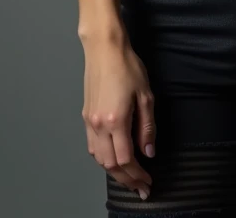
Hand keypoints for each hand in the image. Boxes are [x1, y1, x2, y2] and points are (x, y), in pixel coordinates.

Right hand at [81, 37, 155, 200]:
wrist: (104, 49)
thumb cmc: (127, 66)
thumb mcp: (145, 95)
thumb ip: (147, 127)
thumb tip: (149, 152)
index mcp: (116, 121)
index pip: (126, 159)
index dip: (137, 175)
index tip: (147, 182)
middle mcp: (99, 125)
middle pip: (111, 165)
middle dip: (126, 180)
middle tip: (140, 187)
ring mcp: (90, 121)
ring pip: (99, 159)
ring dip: (114, 172)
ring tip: (129, 176)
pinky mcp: (86, 116)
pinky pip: (92, 146)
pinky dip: (102, 158)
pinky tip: (113, 158)